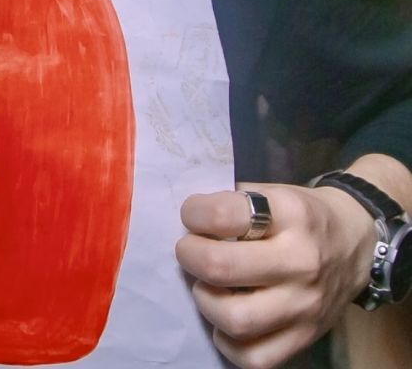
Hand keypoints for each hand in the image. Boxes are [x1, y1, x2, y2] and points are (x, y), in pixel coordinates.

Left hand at [176, 182, 375, 368]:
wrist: (355, 243)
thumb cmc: (301, 214)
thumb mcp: (272, 192)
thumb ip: (233, 202)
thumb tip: (189, 221)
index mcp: (290, 214)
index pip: (225, 215)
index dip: (194, 214)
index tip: (191, 215)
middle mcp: (300, 261)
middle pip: (222, 268)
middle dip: (190, 256)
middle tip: (189, 250)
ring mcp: (305, 305)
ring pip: (236, 319)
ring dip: (205, 301)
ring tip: (206, 285)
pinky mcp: (306, 338)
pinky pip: (255, 357)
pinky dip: (228, 342)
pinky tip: (224, 321)